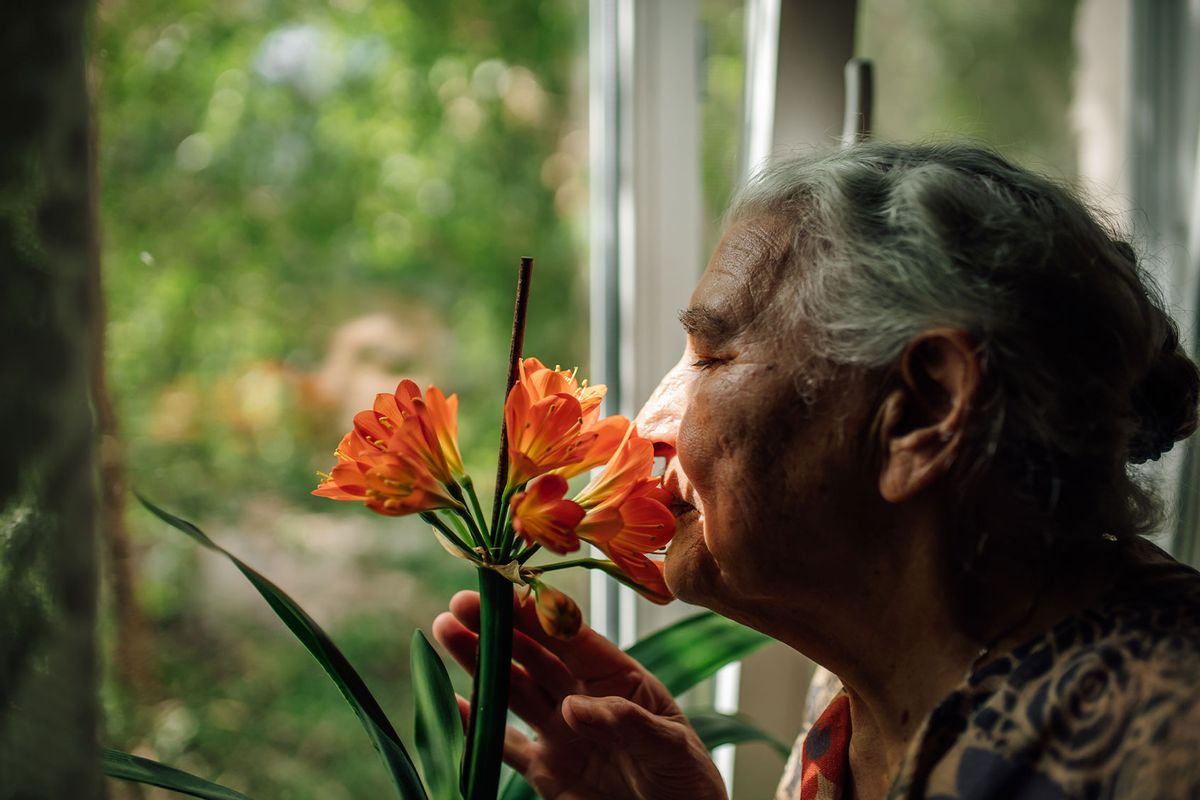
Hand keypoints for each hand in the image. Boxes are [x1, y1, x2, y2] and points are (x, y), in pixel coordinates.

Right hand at [433, 590, 727, 799]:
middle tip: (461, 604)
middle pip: (535, 655)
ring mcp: (563, 733)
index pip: (573, 638)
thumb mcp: (670, 746)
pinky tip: (454, 703)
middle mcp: (585, 698)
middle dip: (498, 629)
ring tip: (445, 631)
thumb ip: (625, 722)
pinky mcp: (547, 772)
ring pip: (513, 689)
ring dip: (480, 662)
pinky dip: (477, 727)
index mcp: (619, 679)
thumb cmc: (688, 782)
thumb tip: (572, 707)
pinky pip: (505, 745)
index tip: (505, 591)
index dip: (538, 613)